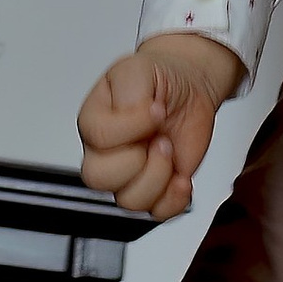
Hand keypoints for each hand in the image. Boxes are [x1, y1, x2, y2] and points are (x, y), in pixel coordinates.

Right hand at [79, 31, 243, 218]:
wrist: (188, 88)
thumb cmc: (158, 79)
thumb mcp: (137, 68)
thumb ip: (128, 88)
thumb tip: (132, 115)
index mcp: (94, 122)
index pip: (98, 137)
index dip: (130, 127)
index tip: (154, 109)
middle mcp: (106, 152)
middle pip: (99, 178)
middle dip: (138, 159)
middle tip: (159, 137)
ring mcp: (130, 174)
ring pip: (128, 201)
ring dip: (158, 176)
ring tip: (169, 149)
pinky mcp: (155, 189)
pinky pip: (155, 213)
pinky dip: (174, 199)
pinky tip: (180, 176)